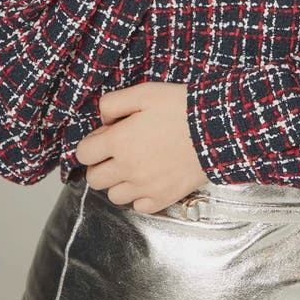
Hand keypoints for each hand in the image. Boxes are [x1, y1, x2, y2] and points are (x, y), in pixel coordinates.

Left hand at [75, 82, 209, 213]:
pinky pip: (139, 207)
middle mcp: (127, 169)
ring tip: (136, 165)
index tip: (106, 136)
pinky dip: (140, 196)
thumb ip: (114, 102)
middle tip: (118, 151)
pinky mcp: (164, 198)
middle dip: (101, 164)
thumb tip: (102, 119)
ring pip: (114, 196)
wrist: (216, 128)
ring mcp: (145, 187)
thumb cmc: (181, 107)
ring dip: (119, 182)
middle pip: (94, 179)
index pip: (83, 153)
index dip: (91, 143)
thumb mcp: (144, 92)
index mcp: (118, 142)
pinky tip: (150, 178)